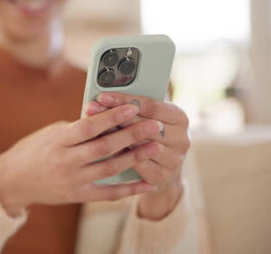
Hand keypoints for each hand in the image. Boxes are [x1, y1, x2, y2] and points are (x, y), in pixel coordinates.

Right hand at [0, 104, 163, 216]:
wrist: (12, 180)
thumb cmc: (32, 150)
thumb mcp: (50, 132)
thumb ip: (77, 128)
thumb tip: (105, 119)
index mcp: (58, 139)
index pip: (89, 126)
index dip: (112, 117)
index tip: (132, 107)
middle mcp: (66, 160)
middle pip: (105, 147)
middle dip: (132, 134)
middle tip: (153, 125)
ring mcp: (72, 180)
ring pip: (110, 168)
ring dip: (135, 157)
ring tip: (155, 146)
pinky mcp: (77, 195)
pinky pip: (107, 194)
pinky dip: (129, 189)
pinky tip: (146, 183)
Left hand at [85, 92, 189, 219]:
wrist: (160, 167)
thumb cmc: (147, 134)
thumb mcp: (146, 117)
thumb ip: (131, 107)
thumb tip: (101, 99)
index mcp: (179, 118)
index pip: (151, 105)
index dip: (124, 100)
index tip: (102, 96)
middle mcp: (182, 139)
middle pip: (142, 125)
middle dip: (113, 116)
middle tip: (90, 109)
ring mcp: (174, 159)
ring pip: (138, 145)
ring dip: (112, 136)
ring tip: (91, 128)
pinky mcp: (162, 176)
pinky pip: (136, 164)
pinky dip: (118, 156)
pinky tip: (101, 150)